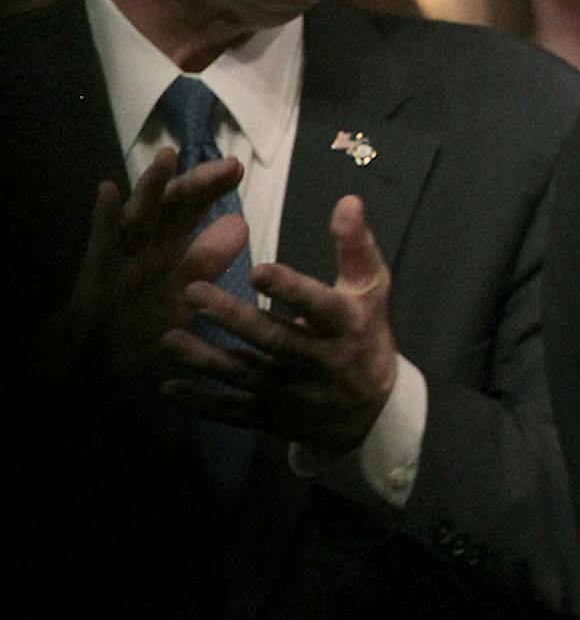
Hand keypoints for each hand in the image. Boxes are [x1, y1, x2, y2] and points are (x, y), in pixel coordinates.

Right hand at [45, 150, 246, 385]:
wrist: (92, 361)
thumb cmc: (139, 323)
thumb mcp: (185, 292)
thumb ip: (209, 258)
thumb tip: (240, 222)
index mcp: (168, 245)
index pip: (194, 207)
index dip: (214, 186)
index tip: (238, 168)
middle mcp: (146, 242)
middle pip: (174, 205)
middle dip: (199, 182)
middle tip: (229, 166)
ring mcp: (121, 253)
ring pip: (139, 214)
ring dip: (152, 185)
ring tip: (168, 157)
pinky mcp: (96, 270)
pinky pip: (100, 239)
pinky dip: (104, 215)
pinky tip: (108, 190)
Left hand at [159, 194, 398, 455]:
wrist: (371, 412)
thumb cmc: (366, 334)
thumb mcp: (371, 290)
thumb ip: (354, 247)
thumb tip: (347, 200)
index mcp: (348, 328)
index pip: (321, 307)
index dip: (291, 291)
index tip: (257, 269)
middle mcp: (322, 365)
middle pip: (275, 341)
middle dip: (233, 319)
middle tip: (191, 291)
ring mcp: (296, 396)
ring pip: (247, 376)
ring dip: (206, 360)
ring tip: (167, 339)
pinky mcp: (274, 419)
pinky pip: (235, 412)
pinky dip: (202, 404)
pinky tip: (169, 388)